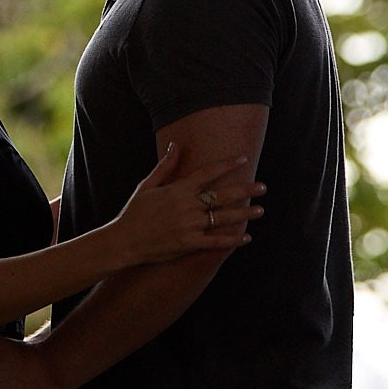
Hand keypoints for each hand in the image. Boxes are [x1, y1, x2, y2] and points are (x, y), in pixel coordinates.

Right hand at [109, 143, 265, 266]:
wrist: (124, 241)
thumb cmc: (134, 212)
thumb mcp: (147, 185)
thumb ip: (165, 166)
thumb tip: (177, 144)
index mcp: (177, 190)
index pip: (207, 173)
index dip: (226, 165)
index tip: (243, 160)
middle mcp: (186, 207)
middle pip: (222, 196)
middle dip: (244, 190)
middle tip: (262, 187)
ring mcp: (189, 226)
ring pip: (222, 218)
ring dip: (244, 214)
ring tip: (260, 210)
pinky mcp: (189, 244)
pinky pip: (215, 242)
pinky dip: (231, 240)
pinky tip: (245, 237)